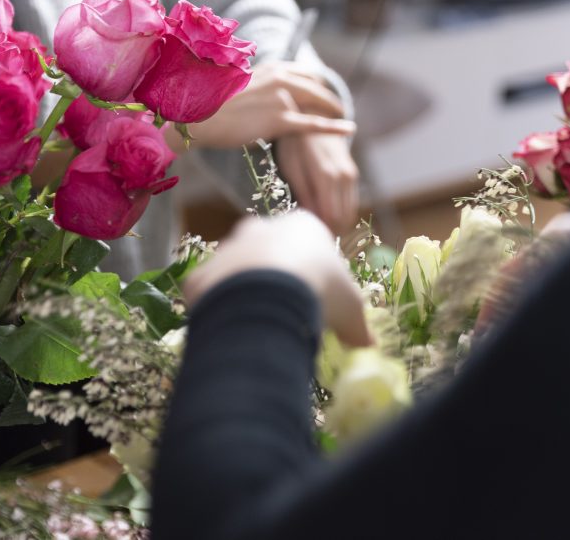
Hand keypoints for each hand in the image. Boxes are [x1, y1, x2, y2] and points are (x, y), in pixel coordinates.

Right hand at [166, 61, 353, 151]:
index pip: (302, 71)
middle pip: (315, 85)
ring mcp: (282, 98)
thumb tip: (258, 94)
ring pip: (317, 104)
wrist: (200, 117)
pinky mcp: (280, 120)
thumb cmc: (211, 106)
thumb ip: (255, 86)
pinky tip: (348, 130)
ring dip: (333, 111)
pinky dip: (334, 128)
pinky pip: (314, 125)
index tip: (322, 89)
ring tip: (343, 119)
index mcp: (269, 68)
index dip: (316, 82)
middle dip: (328, 96)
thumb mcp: (237, 86)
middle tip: (337, 106)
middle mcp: (279, 78)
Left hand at [183, 211, 369, 345]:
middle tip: (287, 311)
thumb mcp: (350, 308)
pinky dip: (221, 311)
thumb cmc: (319, 288)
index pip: (308, 244)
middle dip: (276, 278)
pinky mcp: (202, 275)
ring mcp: (227, 249)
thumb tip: (367, 344)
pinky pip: (212, 294)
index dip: (314, 272)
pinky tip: (234, 331)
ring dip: (246, 294)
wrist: (265, 293)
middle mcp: (260, 229)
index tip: (318, 299)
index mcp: (301, 226)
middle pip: (268, 252)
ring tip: (260, 325)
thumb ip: (357, 323)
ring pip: (236, 272)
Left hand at [277, 133, 358, 234]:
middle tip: (309, 231)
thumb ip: (303, 193)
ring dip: (335, 222)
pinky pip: (351, 202)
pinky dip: (340, 212)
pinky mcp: (353, 175)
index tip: (305, 232)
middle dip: (328, 229)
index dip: (320, 230)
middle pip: (343, 219)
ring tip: (313, 222)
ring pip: (349, 212)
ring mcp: (351, 176)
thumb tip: (310, 218)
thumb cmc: (294, 144)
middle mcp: (344, 177)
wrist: (314, 118)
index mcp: (327, 177)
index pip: (331, 217)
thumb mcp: (291, 167)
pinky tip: (322, 212)